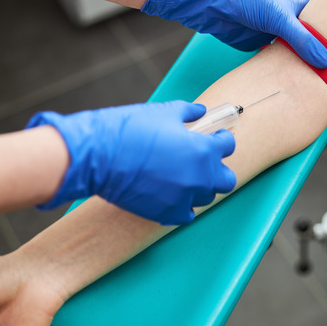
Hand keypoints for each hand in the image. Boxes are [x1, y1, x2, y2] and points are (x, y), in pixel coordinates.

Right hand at [27, 101, 236, 224]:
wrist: (99, 156)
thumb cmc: (130, 130)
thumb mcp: (163, 113)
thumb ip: (188, 112)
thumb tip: (201, 111)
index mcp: (203, 150)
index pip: (228, 146)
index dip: (221, 139)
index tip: (214, 137)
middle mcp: (200, 177)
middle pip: (226, 180)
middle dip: (218, 170)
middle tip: (204, 162)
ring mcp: (185, 198)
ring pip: (206, 197)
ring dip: (200, 186)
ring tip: (183, 176)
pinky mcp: (168, 213)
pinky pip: (187, 214)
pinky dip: (183, 205)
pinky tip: (173, 194)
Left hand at [141, 0, 326, 67]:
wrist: (214, 6)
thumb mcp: (278, 17)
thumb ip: (302, 40)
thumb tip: (326, 61)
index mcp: (299, 7)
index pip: (326, 15)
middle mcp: (290, 22)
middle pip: (314, 39)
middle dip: (326, 52)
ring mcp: (277, 36)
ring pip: (298, 53)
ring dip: (307, 65)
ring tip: (325, 79)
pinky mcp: (263, 48)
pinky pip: (282, 62)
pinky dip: (289, 72)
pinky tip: (299, 82)